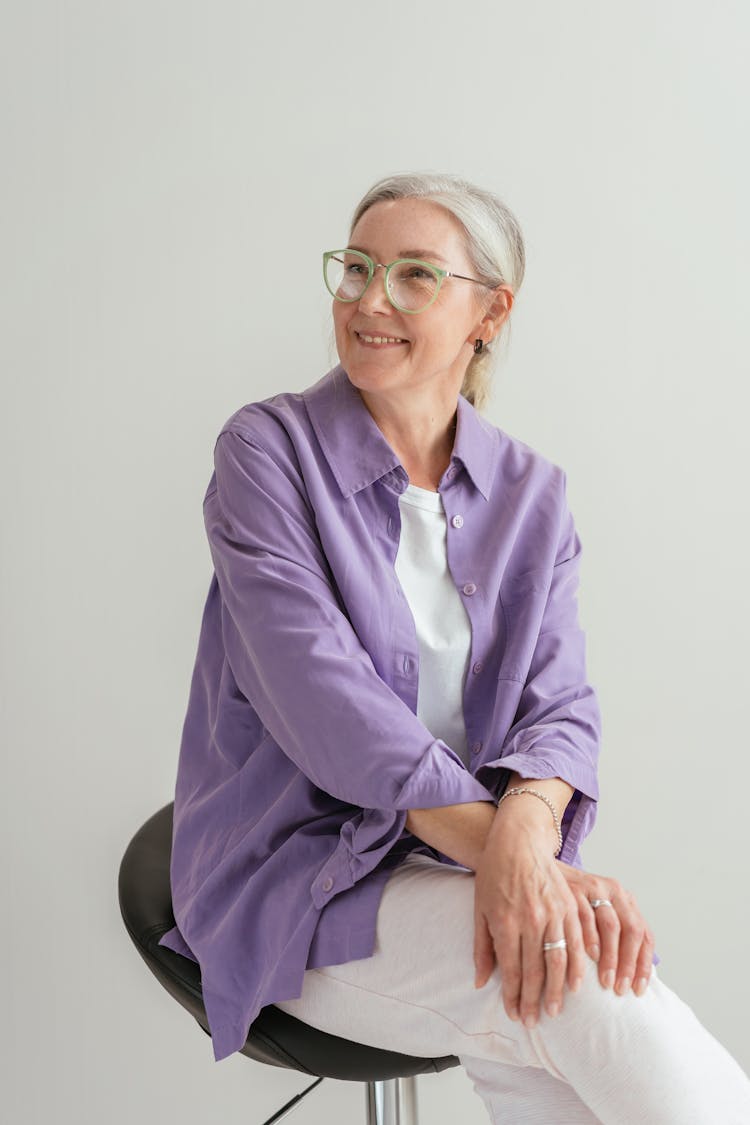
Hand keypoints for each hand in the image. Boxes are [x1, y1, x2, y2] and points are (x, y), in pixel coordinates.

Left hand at [473, 825, 586, 1027]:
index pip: (511, 970)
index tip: (516, 1015)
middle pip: (536, 970)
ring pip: (559, 960)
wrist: (517, 842)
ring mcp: (553, 912)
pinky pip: (578, 941)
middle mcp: (531, 920)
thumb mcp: (480, 910)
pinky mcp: (569, 906)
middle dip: (535, 1000)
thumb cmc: (494, 875)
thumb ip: (482, 948)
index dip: (514, 996)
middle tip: (535, 1021)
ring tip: (556, 1009)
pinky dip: (578, 965)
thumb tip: (481, 983)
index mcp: (506, 923)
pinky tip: (577, 983)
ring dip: (558, 989)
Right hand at [555, 859, 655, 997]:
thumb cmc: (570, 898)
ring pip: (612, 926)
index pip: (644, 935)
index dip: (643, 964)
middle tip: (620, 989)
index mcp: (624, 899)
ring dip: (611, 958)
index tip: (638, 990)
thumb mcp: (596, 910)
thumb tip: (628, 977)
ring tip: (606, 982)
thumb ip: (611, 936)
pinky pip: (586, 917)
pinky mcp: (574, 888)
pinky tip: (589, 957)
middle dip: (629, 963)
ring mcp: (594, 887)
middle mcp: (614, 891)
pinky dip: (590, 939)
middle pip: (632, 930)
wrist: (539, 866)